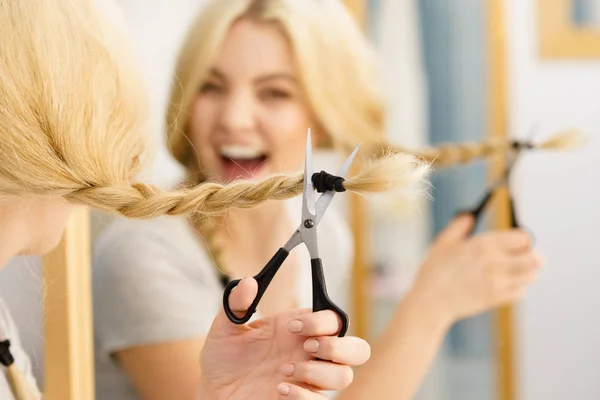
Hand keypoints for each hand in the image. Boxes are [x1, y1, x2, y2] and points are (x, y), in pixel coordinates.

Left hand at [199, 278, 370, 399]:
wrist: (214, 391)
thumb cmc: (224, 358)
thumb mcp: (225, 328)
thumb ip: (236, 304)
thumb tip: (248, 282)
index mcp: (299, 330)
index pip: (333, 319)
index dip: (320, 321)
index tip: (292, 327)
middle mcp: (310, 353)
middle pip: (357, 349)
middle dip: (338, 347)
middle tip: (306, 348)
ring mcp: (310, 379)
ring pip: (344, 376)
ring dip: (317, 373)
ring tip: (283, 372)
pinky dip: (303, 395)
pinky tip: (279, 389)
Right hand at [412, 214, 541, 322]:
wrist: (431, 301)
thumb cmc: (435, 270)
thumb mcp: (443, 242)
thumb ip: (459, 226)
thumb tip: (470, 216)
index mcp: (484, 245)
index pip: (523, 237)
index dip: (521, 237)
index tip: (514, 240)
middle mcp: (496, 263)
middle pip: (534, 258)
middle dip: (531, 254)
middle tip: (521, 254)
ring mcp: (499, 283)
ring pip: (531, 276)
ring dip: (527, 271)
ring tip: (514, 269)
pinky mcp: (498, 299)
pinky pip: (521, 291)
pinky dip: (517, 286)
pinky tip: (505, 282)